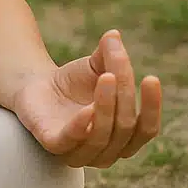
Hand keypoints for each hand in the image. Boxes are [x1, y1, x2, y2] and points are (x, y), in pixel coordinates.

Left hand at [11, 29, 161, 168]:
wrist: (35, 86)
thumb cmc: (73, 82)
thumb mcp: (94, 66)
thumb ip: (109, 55)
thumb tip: (114, 35)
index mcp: (124, 137)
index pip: (147, 129)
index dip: (152, 106)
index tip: (151, 78)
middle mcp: (107, 152)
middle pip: (124, 128)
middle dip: (122, 97)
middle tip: (114, 71)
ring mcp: (80, 152)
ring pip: (101, 137)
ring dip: (105, 108)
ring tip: (106, 78)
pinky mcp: (53, 146)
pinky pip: (70, 141)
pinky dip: (80, 127)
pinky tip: (86, 109)